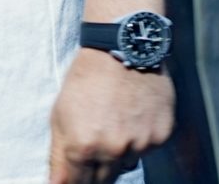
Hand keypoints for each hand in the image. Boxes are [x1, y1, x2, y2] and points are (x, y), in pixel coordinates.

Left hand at [48, 46, 173, 183]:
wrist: (122, 48)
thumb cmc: (87, 79)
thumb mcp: (60, 114)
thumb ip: (58, 156)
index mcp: (83, 147)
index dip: (74, 182)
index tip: (76, 175)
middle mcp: (113, 151)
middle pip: (103, 181)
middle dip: (95, 172)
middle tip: (94, 147)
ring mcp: (139, 144)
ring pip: (126, 165)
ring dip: (119, 155)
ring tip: (115, 124)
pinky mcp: (161, 136)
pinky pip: (147, 149)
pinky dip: (140, 139)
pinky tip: (133, 116)